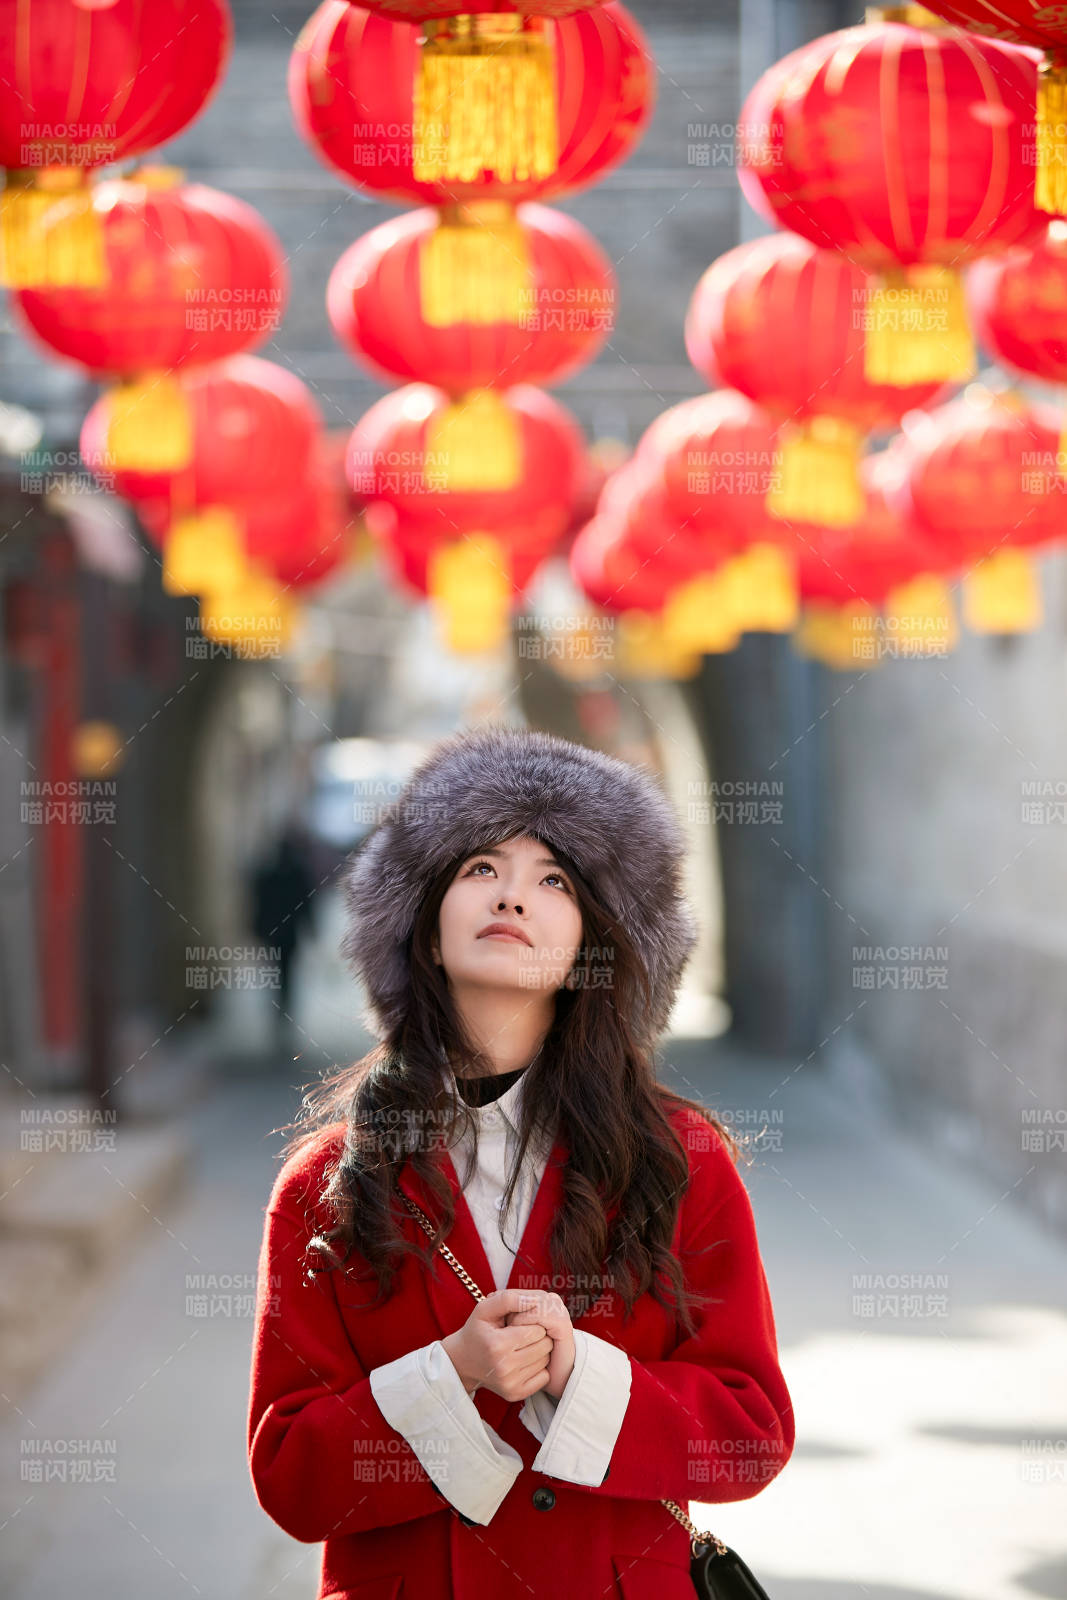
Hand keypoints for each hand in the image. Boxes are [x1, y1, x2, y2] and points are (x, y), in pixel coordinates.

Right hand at [441, 1289, 553, 1404]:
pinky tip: (525, 1360)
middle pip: (545, 1345)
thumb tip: (535, 1299)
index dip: (532, 1321)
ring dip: (539, 1350)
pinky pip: (545, 1377)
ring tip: (523, 1346)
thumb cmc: (477, 1331)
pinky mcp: (515, 1394)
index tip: (521, 1322)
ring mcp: (510, 1384)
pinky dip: (539, 1367)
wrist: (462, 1362)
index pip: (537, 1330)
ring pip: (546, 1360)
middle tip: (523, 1333)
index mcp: (497, 1345)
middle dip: (538, 1335)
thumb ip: (509, 1299)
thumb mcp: (485, 1308)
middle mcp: (504, 1368)